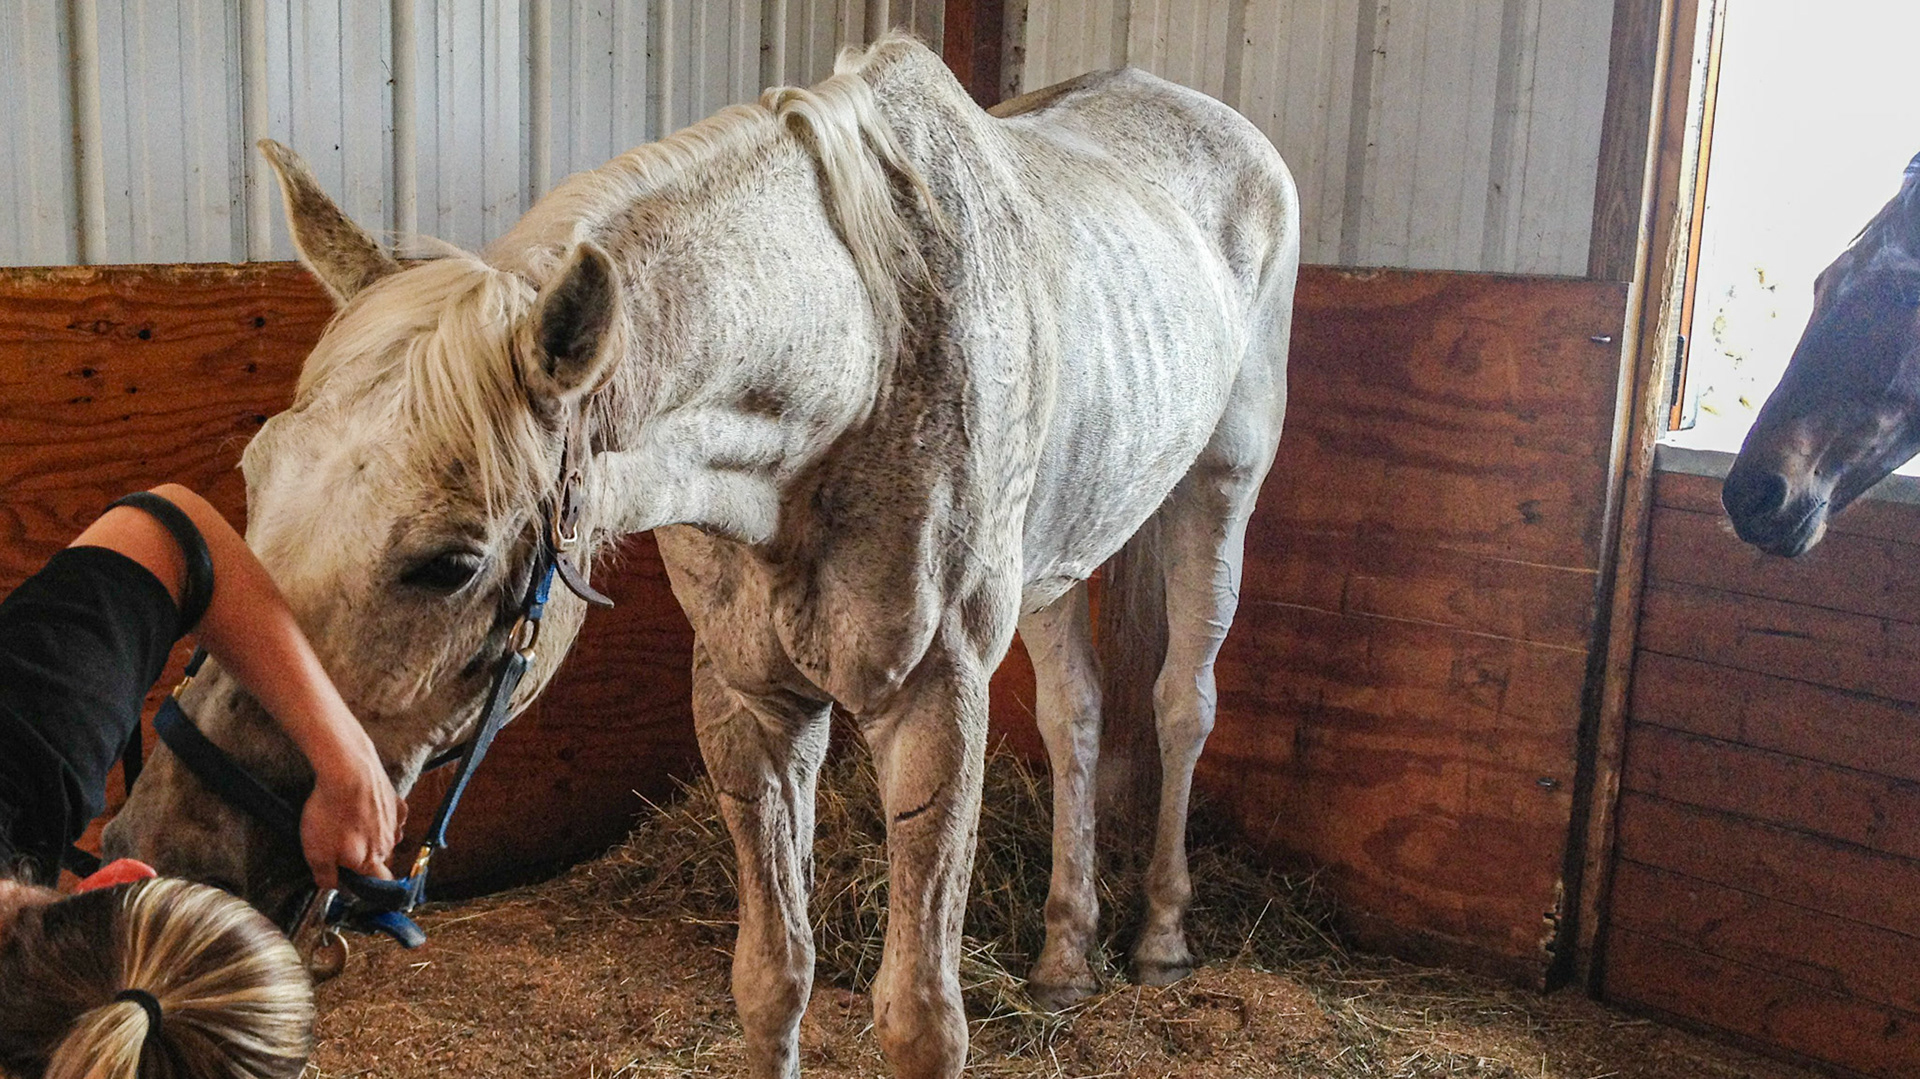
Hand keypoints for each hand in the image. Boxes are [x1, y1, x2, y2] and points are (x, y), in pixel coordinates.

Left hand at [299, 739, 404, 890]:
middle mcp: (388, 844)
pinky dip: (383, 816)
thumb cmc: (331, 812)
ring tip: (352, 824)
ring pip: (387, 838)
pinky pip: (393, 816)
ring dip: (374, 837)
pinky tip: (369, 809)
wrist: (347, 771)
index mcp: (370, 861)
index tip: (354, 884)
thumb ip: (326, 875)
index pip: (380, 885)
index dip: (368, 888)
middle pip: (380, 860)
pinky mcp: (395, 801)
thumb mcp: (316, 852)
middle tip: (341, 848)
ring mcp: (394, 822)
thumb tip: (332, 886)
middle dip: (365, 859)